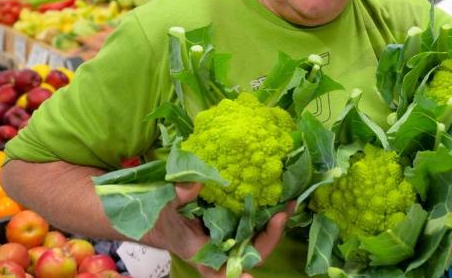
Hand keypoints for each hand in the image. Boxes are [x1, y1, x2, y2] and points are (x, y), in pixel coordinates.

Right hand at [143, 183, 293, 277]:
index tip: (247, 277)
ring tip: (288, 204)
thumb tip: (193, 183)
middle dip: (271, 236)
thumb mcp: (166, 206)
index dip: (234, 277)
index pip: (220, 272)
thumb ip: (179, 196)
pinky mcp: (237, 229)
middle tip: (282, 214)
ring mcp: (232, 242)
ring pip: (258, 241)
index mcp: (203, 254)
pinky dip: (268, 217)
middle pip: (251, 255)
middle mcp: (222, 253)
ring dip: (274, 225)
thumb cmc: (162, 218)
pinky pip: (256, 228)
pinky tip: (280, 201)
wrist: (163, 219)